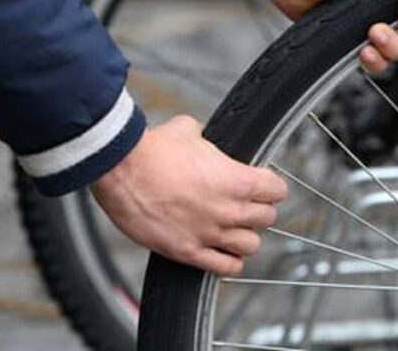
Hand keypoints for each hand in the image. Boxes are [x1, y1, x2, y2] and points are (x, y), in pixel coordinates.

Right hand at [91, 116, 286, 275]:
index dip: (271, 186)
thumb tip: (207, 139)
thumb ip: (208, 139)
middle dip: (260, 210)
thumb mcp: (189, 130)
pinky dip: (229, 261)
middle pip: (267, 218)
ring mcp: (209, 233)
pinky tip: (222, 252)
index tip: (264, 186)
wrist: (119, 170)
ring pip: (251, 245)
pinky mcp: (188, 252)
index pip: (277, 190)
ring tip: (234, 229)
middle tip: (247, 205)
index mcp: (236, 179)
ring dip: (245, 236)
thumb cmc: (152, 149)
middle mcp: (228, 209)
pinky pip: (225, 267)